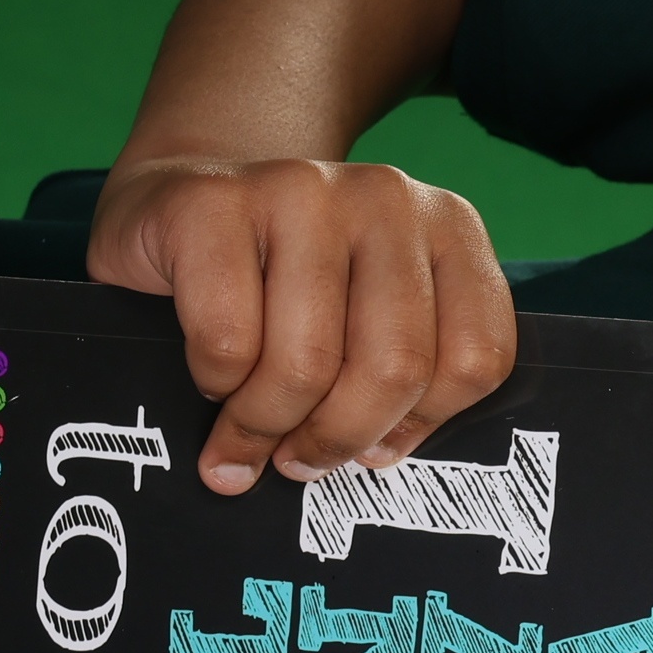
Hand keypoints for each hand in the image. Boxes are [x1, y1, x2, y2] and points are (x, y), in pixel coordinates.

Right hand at [88, 154, 516, 494]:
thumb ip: (400, 373)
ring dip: (267, 422)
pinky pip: (228, 340)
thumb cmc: (283, 285)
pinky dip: (216, 382)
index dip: (418, 425)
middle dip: (338, 436)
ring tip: (245, 436)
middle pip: (396, 367)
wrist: (176, 206)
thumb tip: (376, 455)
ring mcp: (302, 190)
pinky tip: (211, 378)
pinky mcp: (215, 201)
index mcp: (450, 230)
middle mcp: (387, 199)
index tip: (372, 451)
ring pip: (308, 363)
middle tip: (298, 462)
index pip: (476, 359)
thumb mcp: (366, 317)